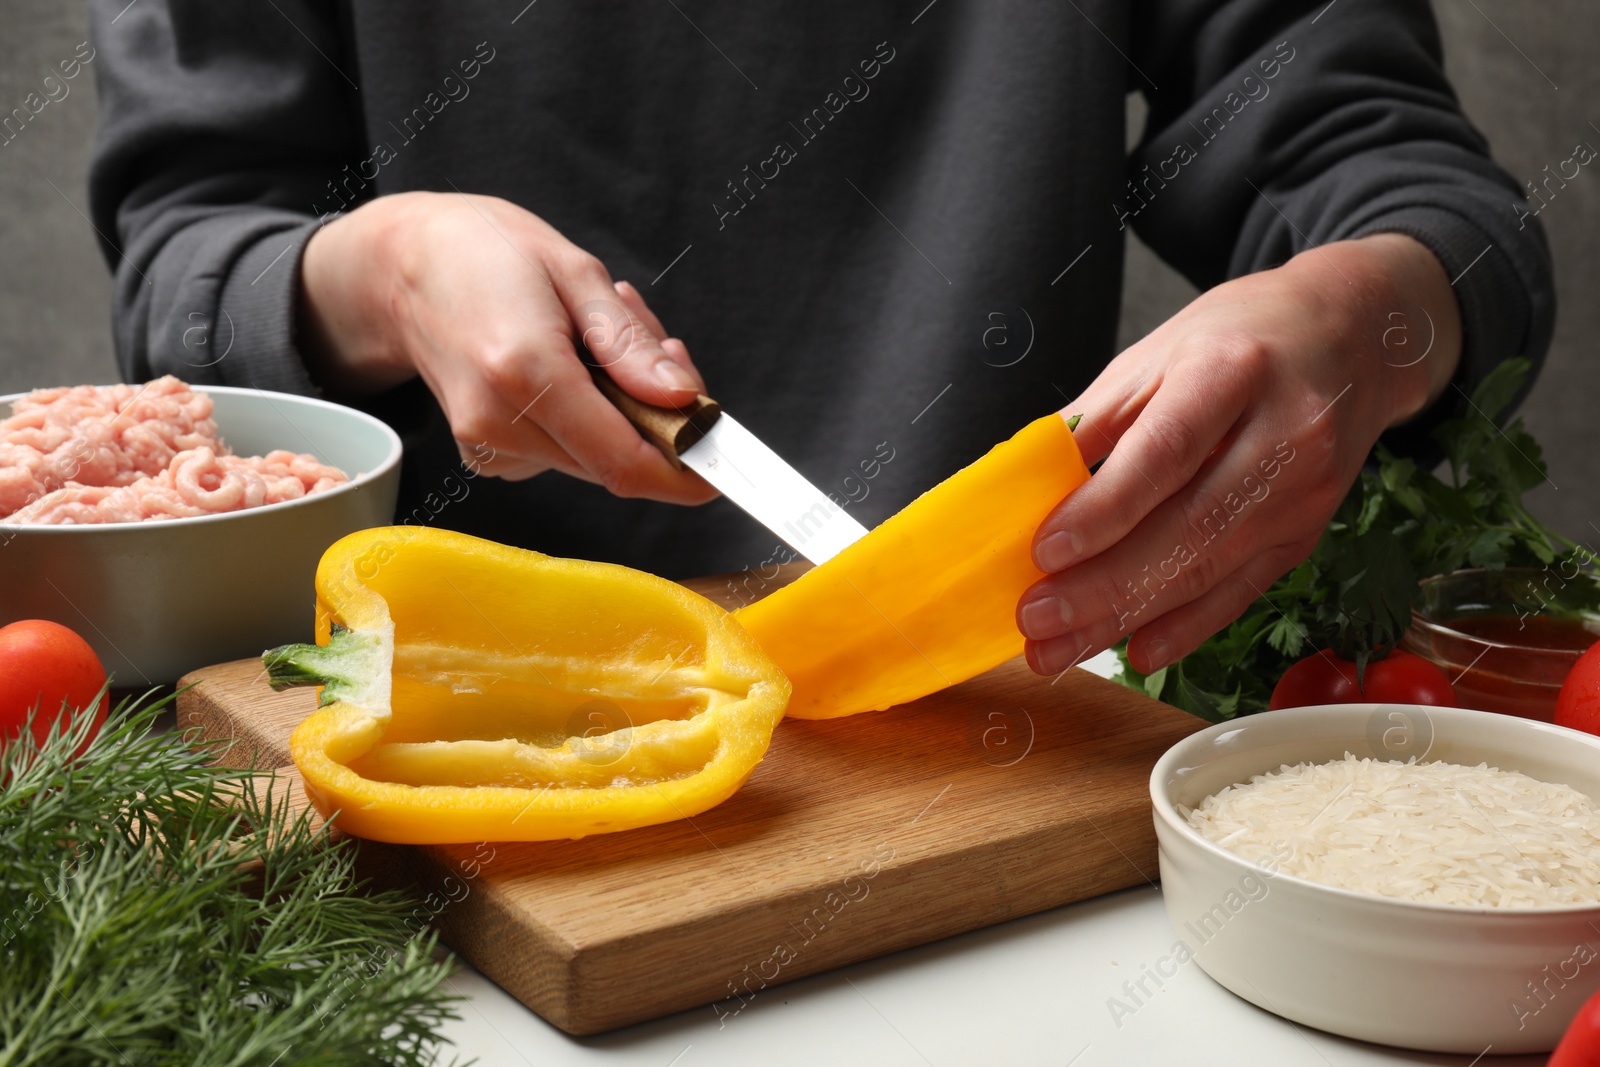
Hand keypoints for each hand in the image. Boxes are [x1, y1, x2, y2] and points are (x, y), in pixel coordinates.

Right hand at [297, 191, 715, 502]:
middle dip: (656, 419)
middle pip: (616, 462)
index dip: (682, 474)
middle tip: (655, 346)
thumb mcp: (576, 273)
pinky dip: (588, 418)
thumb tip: (682, 400)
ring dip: (621, 411)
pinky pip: (565, 454)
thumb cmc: (488, 254)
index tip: (720, 469)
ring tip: (595, 339)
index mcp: (526, 371)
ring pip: (594, 459)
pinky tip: (569, 366)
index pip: (623, 459)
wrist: (403, 267)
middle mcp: (499, 421)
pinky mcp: (484, 453)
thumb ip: (630, 344)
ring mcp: (485, 444)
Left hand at [1018, 233, 1462, 675]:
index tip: (1044, 550)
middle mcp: (1284, 435)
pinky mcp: (1304, 535)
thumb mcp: (1155, 355)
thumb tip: (1024, 492)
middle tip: (1033, 619)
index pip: (1165, 453)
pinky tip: (1135, 652)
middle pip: (1187, 527)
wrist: (1351, 339)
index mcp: (1233, 371)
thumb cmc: (1239, 341)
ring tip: (1059, 649)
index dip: (1104, 509)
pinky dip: (1182, 629)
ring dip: (1125, 619)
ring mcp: (1303, 494)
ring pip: (1208, 572)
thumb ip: (1091, 424)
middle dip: (1102, 586)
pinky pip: (1238, 593)